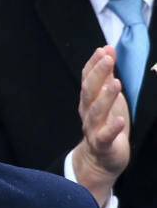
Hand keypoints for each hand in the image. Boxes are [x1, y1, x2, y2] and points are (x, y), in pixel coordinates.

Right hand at [72, 45, 130, 207]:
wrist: (99, 158)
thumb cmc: (106, 123)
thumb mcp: (105, 97)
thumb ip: (104, 76)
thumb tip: (106, 50)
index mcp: (88, 100)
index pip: (88, 79)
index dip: (94, 64)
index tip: (103, 49)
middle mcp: (88, 112)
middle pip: (90, 92)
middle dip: (98, 74)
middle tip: (108, 59)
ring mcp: (93, 128)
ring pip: (97, 112)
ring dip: (105, 97)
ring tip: (116, 83)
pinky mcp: (103, 144)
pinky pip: (105, 136)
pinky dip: (112, 128)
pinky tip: (120, 120)